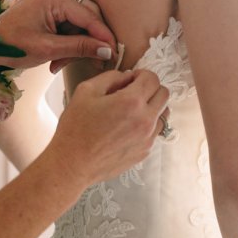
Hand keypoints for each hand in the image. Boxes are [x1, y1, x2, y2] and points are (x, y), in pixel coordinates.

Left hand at [0, 0, 115, 68]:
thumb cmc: (11, 45)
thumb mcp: (48, 49)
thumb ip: (79, 48)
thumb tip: (106, 50)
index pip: (88, 17)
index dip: (103, 36)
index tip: (114, 53)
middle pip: (84, 19)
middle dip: (85, 44)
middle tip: (89, 64)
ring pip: (76, 25)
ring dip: (72, 47)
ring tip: (58, 64)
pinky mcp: (46, 8)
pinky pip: (65, 25)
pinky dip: (64, 43)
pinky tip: (55, 59)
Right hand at [48, 68, 169, 185]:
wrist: (73, 163)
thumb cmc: (76, 127)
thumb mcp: (87, 90)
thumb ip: (111, 77)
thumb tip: (127, 77)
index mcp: (131, 102)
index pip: (152, 78)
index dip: (141, 74)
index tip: (130, 79)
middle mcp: (145, 120)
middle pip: (164, 94)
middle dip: (150, 88)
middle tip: (132, 92)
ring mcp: (147, 138)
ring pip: (163, 114)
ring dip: (152, 107)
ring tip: (131, 110)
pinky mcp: (144, 152)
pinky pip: (155, 131)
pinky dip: (147, 124)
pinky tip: (127, 127)